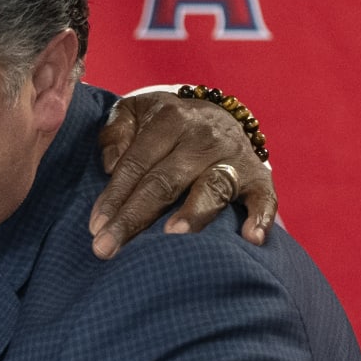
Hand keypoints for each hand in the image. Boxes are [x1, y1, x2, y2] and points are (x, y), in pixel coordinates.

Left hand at [92, 89, 276, 257]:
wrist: (220, 115)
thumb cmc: (166, 124)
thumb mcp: (135, 112)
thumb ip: (116, 131)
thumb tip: (111, 165)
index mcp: (170, 119)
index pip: (136, 163)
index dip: (114, 196)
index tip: (95, 227)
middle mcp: (203, 137)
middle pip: (165, 181)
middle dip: (135, 217)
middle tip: (108, 248)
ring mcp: (233, 157)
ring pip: (211, 187)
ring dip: (194, 213)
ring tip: (173, 236)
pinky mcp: (259, 177)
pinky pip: (264, 198)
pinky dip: (261, 218)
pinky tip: (251, 239)